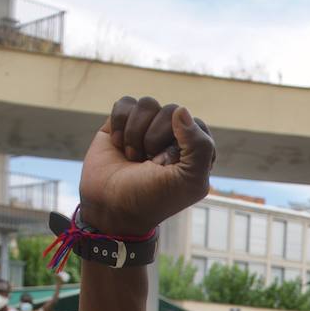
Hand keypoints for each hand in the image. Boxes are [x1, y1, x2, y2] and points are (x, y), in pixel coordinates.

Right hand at [78, 97, 215, 236]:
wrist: (110, 207)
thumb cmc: (152, 198)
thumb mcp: (188, 181)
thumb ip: (199, 146)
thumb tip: (181, 110)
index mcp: (195, 150)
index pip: (195, 124)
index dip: (179, 145)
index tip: (168, 169)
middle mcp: (173, 136)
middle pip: (171, 111)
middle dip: (155, 139)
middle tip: (148, 164)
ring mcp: (147, 128)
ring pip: (147, 104)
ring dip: (135, 133)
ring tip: (132, 157)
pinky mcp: (122, 123)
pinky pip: (125, 103)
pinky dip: (119, 124)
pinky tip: (117, 144)